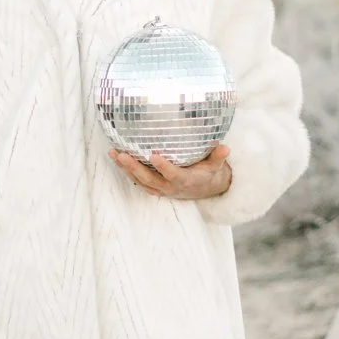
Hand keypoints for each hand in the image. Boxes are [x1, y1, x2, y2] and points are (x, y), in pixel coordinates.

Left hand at [110, 145, 232, 200]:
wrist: (204, 190)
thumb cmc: (208, 173)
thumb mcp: (216, 166)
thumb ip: (218, 157)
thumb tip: (225, 148)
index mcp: (185, 180)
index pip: (173, 174)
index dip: (164, 167)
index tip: (154, 156)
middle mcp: (169, 186)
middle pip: (149, 178)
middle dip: (134, 167)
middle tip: (121, 154)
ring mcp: (160, 188)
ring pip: (140, 180)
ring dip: (125, 168)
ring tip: (113, 153)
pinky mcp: (154, 187)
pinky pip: (138, 180)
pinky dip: (127, 171)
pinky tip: (116, 159)